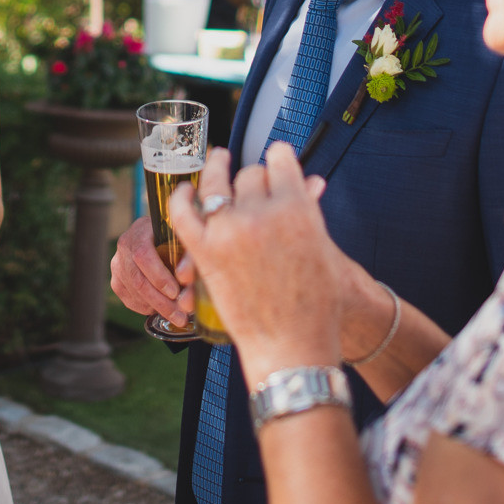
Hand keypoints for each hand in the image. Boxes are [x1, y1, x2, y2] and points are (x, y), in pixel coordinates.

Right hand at [111, 217, 188, 327]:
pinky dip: (147, 308)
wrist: (161, 236)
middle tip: (180, 316)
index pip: (143, 255)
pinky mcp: (117, 281)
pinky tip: (162, 309)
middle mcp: (124, 246)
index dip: (158, 276)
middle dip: (161, 301)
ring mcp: (118, 264)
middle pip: (138, 279)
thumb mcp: (185, 237)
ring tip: (177, 315)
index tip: (176, 292)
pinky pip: (130, 300)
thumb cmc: (177, 236)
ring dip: (156, 307)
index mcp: (140, 230)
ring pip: (134, 292)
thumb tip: (187, 278)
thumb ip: (188, 253)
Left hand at [170, 144, 338, 381]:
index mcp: (297, 207)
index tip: (274, 159)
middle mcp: (262, 213)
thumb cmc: (316, 303)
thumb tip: (313, 180)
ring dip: (215, 169)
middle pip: (249, 175)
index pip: (280, 160)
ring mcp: (230, 231)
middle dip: (252, 179)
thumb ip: (309, 209)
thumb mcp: (321, 248)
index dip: (277, 159)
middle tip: (253, 188)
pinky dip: (181, 198)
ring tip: (216, 162)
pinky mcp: (205, 254)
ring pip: (217, 186)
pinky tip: (184, 191)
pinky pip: (183, 213)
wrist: (294, 344)